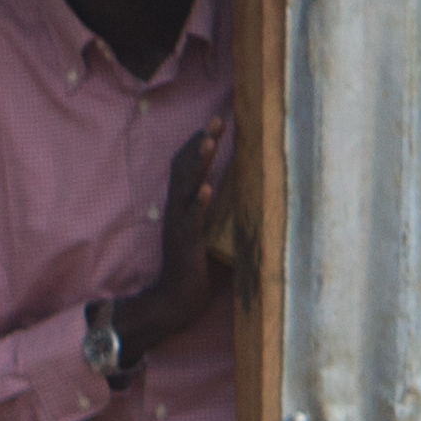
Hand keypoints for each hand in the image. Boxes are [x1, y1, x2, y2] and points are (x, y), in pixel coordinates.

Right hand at [104, 132, 237, 373]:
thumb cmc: (195, 270)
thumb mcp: (208, 234)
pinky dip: (199, 203)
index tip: (215, 122)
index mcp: (181, 206)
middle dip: (201, 142)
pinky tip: (208, 188)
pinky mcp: (186, 244)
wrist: (175, 301)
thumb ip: (218, 214)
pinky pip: (192, 220)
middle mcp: (177, 210)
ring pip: (186, 188)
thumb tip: (244, 196)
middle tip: (216, 119)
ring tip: (209, 142)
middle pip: (184, 167)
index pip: (186, 167)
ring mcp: (180, 226)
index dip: (198, 143)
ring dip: (198, 164)